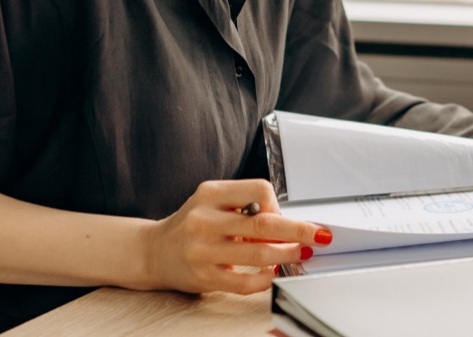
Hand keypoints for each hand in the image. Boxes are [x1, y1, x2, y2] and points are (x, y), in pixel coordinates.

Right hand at [138, 179, 330, 294]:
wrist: (153, 251)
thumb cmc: (191, 225)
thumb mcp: (211, 203)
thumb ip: (243, 207)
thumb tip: (287, 223)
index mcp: (209, 193)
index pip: (259, 190)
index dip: (277, 204)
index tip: (281, 215)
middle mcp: (204, 219)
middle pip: (263, 223)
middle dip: (298, 230)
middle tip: (319, 235)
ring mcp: (202, 250)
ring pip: (258, 254)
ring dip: (286, 254)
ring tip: (299, 253)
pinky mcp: (204, 277)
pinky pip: (245, 282)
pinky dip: (266, 278)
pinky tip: (273, 273)